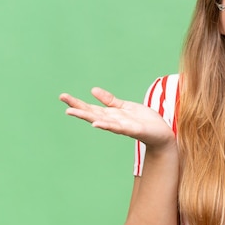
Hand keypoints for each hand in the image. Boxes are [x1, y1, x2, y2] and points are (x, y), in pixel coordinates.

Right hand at [59, 87, 174, 148]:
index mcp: (112, 114)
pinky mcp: (133, 130)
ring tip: (72, 111)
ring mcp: (122, 126)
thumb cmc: (145, 121)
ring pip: (101, 120)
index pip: (91, 107)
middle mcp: (113, 121)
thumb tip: (93, 90)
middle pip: (92, 113)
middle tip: (62, 100)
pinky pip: (118, 127)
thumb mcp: (126, 107)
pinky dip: (107, 125)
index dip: (77, 102)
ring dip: (87, 116)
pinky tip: (96, 123)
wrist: (162, 134)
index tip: (62, 96)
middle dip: (77, 107)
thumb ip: (110, 100)